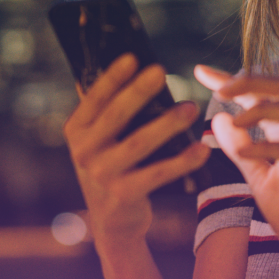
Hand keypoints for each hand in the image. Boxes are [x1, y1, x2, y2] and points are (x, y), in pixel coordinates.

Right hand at [64, 54, 210, 245]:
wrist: (113, 222)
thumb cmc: (114, 167)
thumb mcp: (101, 139)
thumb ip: (107, 109)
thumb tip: (121, 63)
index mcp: (77, 130)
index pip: (95, 97)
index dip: (113, 77)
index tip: (132, 56)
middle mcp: (84, 152)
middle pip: (116, 115)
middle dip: (138, 91)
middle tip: (160, 71)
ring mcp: (102, 175)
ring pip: (139, 143)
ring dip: (167, 124)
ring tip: (190, 108)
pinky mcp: (123, 195)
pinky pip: (158, 174)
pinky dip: (182, 162)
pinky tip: (201, 150)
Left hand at [194, 65, 278, 278]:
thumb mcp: (259, 177)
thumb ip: (241, 149)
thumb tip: (219, 118)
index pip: (260, 94)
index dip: (230, 80)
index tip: (200, 71)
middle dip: (251, 80)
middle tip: (219, 87)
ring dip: (261, 107)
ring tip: (232, 115)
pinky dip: (267, 145)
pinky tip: (244, 150)